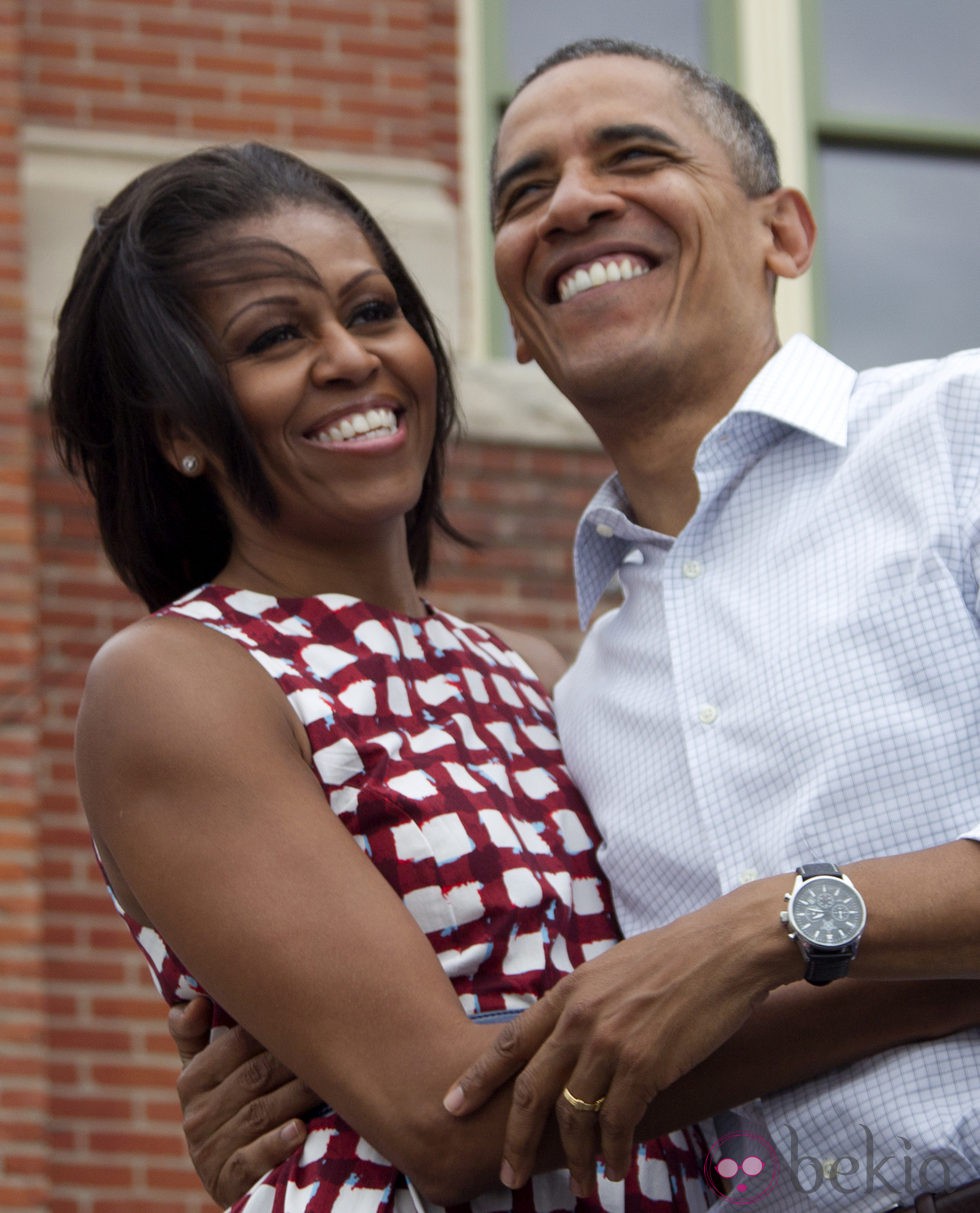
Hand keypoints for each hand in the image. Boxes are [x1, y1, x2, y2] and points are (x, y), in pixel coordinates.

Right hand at [169, 998, 319, 1205]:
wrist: (233, 1175)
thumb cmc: (230, 1108)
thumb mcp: (209, 1074)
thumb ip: (196, 1035)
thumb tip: (194, 1002)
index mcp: (192, 1081)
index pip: (233, 1044)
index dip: (272, 1028)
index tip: (308, 1013)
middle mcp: (196, 1116)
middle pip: (253, 1077)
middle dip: (294, 1060)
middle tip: (332, 1044)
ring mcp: (209, 1152)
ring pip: (258, 1114)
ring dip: (297, 1096)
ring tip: (329, 1084)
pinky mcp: (226, 1182)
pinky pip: (251, 1159)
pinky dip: (276, 1143)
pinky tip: (300, 1131)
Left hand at [444, 887, 789, 1195]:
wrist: (723, 951)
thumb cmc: (674, 957)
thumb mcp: (610, 969)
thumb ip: (582, 1002)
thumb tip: (565, 1031)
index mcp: (568, 993)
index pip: (510, 1043)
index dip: (478, 1078)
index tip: (453, 1104)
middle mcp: (580, 1019)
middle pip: (532, 1092)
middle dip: (515, 1141)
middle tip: (508, 1176)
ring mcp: (610, 1043)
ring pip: (574, 1117)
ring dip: (574, 1159)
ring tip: (578, 1186)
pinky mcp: (645, 1065)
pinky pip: (618, 1123)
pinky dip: (613, 1152)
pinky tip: (615, 1167)